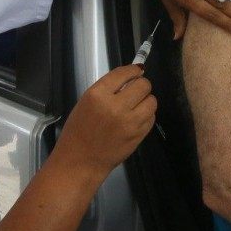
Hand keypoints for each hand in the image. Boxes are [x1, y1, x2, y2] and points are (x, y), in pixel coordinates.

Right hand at [54, 65, 156, 179]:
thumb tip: (131, 77)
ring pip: (152, 100)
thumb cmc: (79, 130)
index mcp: (98, 95)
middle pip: (143, 85)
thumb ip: (107, 89)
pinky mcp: (138, 135)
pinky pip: (151, 117)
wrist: (81, 160)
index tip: (137, 70)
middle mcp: (116, 106)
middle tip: (136, 90)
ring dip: (146, 100)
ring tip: (137, 105)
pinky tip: (136, 119)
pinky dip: (146, 115)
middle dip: (141, 85)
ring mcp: (130, 122)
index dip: (134, 70)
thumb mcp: (86, 102)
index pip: (124, 73)